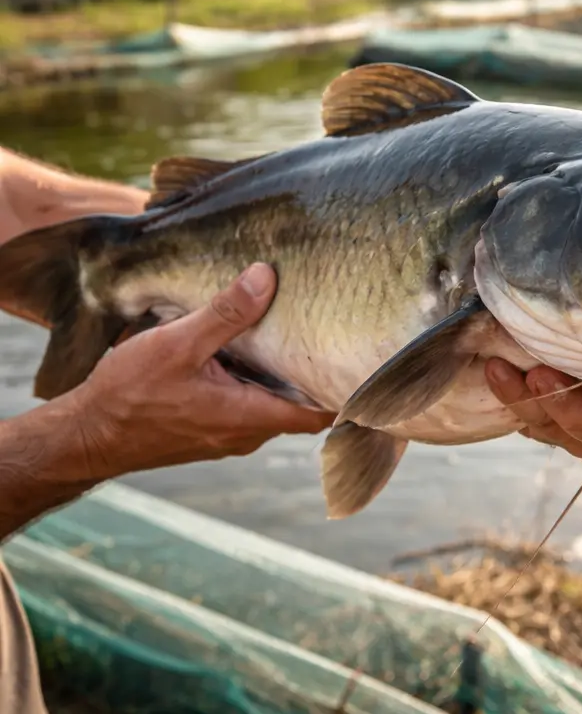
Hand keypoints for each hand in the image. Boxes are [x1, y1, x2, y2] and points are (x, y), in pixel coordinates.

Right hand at [66, 263, 334, 481]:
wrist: (85, 437)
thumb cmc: (128, 395)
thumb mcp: (177, 344)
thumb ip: (225, 314)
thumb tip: (266, 277)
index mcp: (250, 417)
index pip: (323, 411)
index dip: (348, 387)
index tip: (364, 353)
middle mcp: (248, 432)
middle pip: (303, 403)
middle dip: (315, 367)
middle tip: (334, 325)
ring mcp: (230, 432)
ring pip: (274, 400)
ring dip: (281, 370)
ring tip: (295, 326)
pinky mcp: (212, 426)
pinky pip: (249, 401)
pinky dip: (255, 376)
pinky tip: (247, 344)